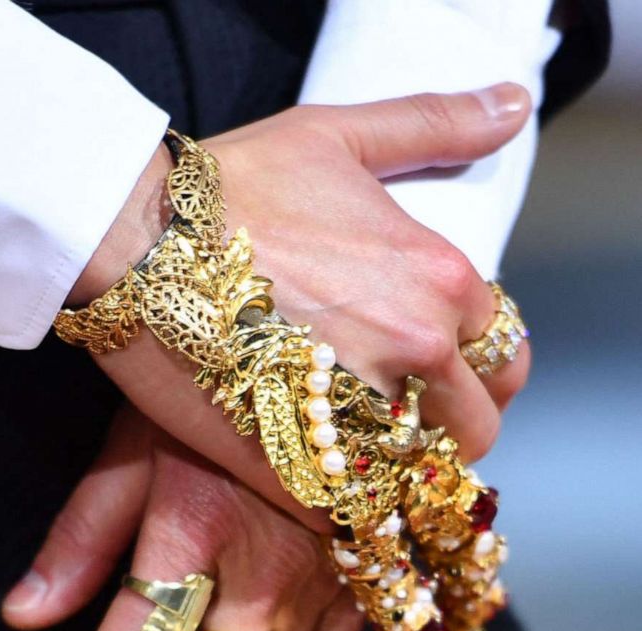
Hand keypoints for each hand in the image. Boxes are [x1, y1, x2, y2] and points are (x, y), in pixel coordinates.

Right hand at [71, 84, 535, 525]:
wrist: (130, 236)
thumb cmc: (229, 184)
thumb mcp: (337, 135)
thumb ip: (435, 126)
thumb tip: (511, 103)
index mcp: (441, 281)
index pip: (504, 355)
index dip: (474, 366)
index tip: (433, 365)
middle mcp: (416, 353)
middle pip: (476, 430)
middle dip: (446, 427)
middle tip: (394, 412)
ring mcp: (361, 418)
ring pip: (418, 480)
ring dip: (395, 471)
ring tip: (350, 446)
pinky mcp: (298, 469)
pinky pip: (352, 515)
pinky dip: (340, 505)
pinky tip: (308, 472)